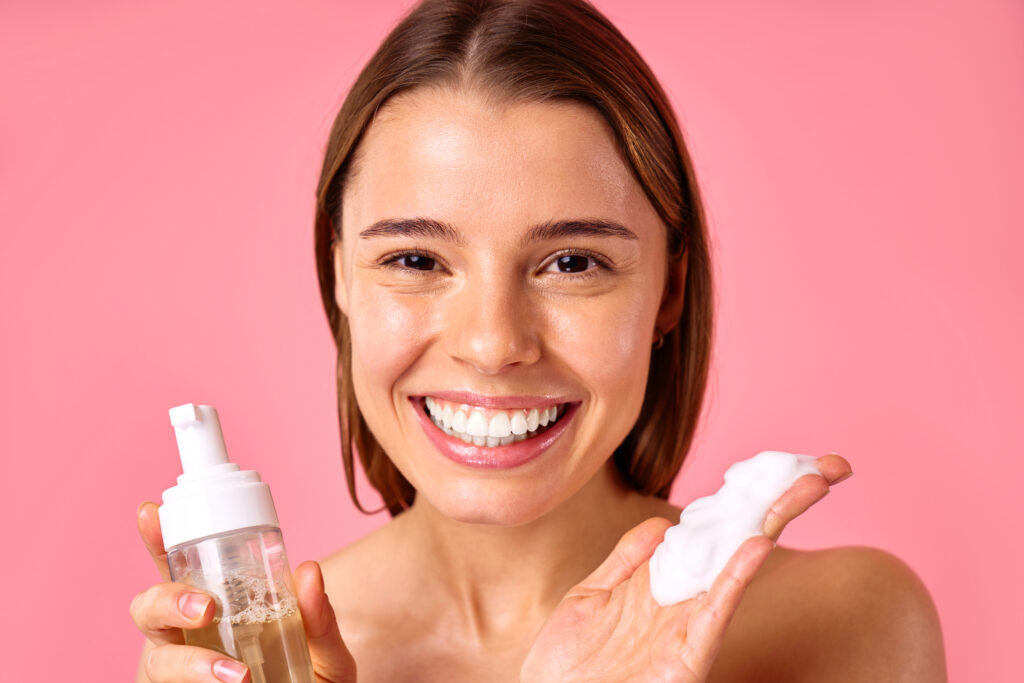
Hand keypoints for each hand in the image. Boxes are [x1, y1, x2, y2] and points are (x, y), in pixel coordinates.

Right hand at [130, 502, 357, 682]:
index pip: (179, 564)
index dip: (157, 538)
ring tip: (239, 675)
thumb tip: (309, 571)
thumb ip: (319, 619)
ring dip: (190, 664)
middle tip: (207, 608)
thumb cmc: (309, 680)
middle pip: (149, 608)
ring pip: (157, 661)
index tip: (150, 512)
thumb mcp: (326, 651)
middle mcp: (186, 636)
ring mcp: (176, 675)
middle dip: (169, 602)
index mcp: (214, 605)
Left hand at [520, 454, 852, 682]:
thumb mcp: (590, 597)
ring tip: (808, 484)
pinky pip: (716, 609)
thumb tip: (664, 525)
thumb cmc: (568, 662)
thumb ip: (625, 561)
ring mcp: (689, 624)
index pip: (712, 527)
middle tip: (828, 466)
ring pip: (740, 563)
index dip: (745, 495)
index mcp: (662, 579)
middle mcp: (685, 597)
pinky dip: (736, 576)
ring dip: (772, 521)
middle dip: (782, 500)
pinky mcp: (687, 655)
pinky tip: (756, 544)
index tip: (783, 463)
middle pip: (741, 536)